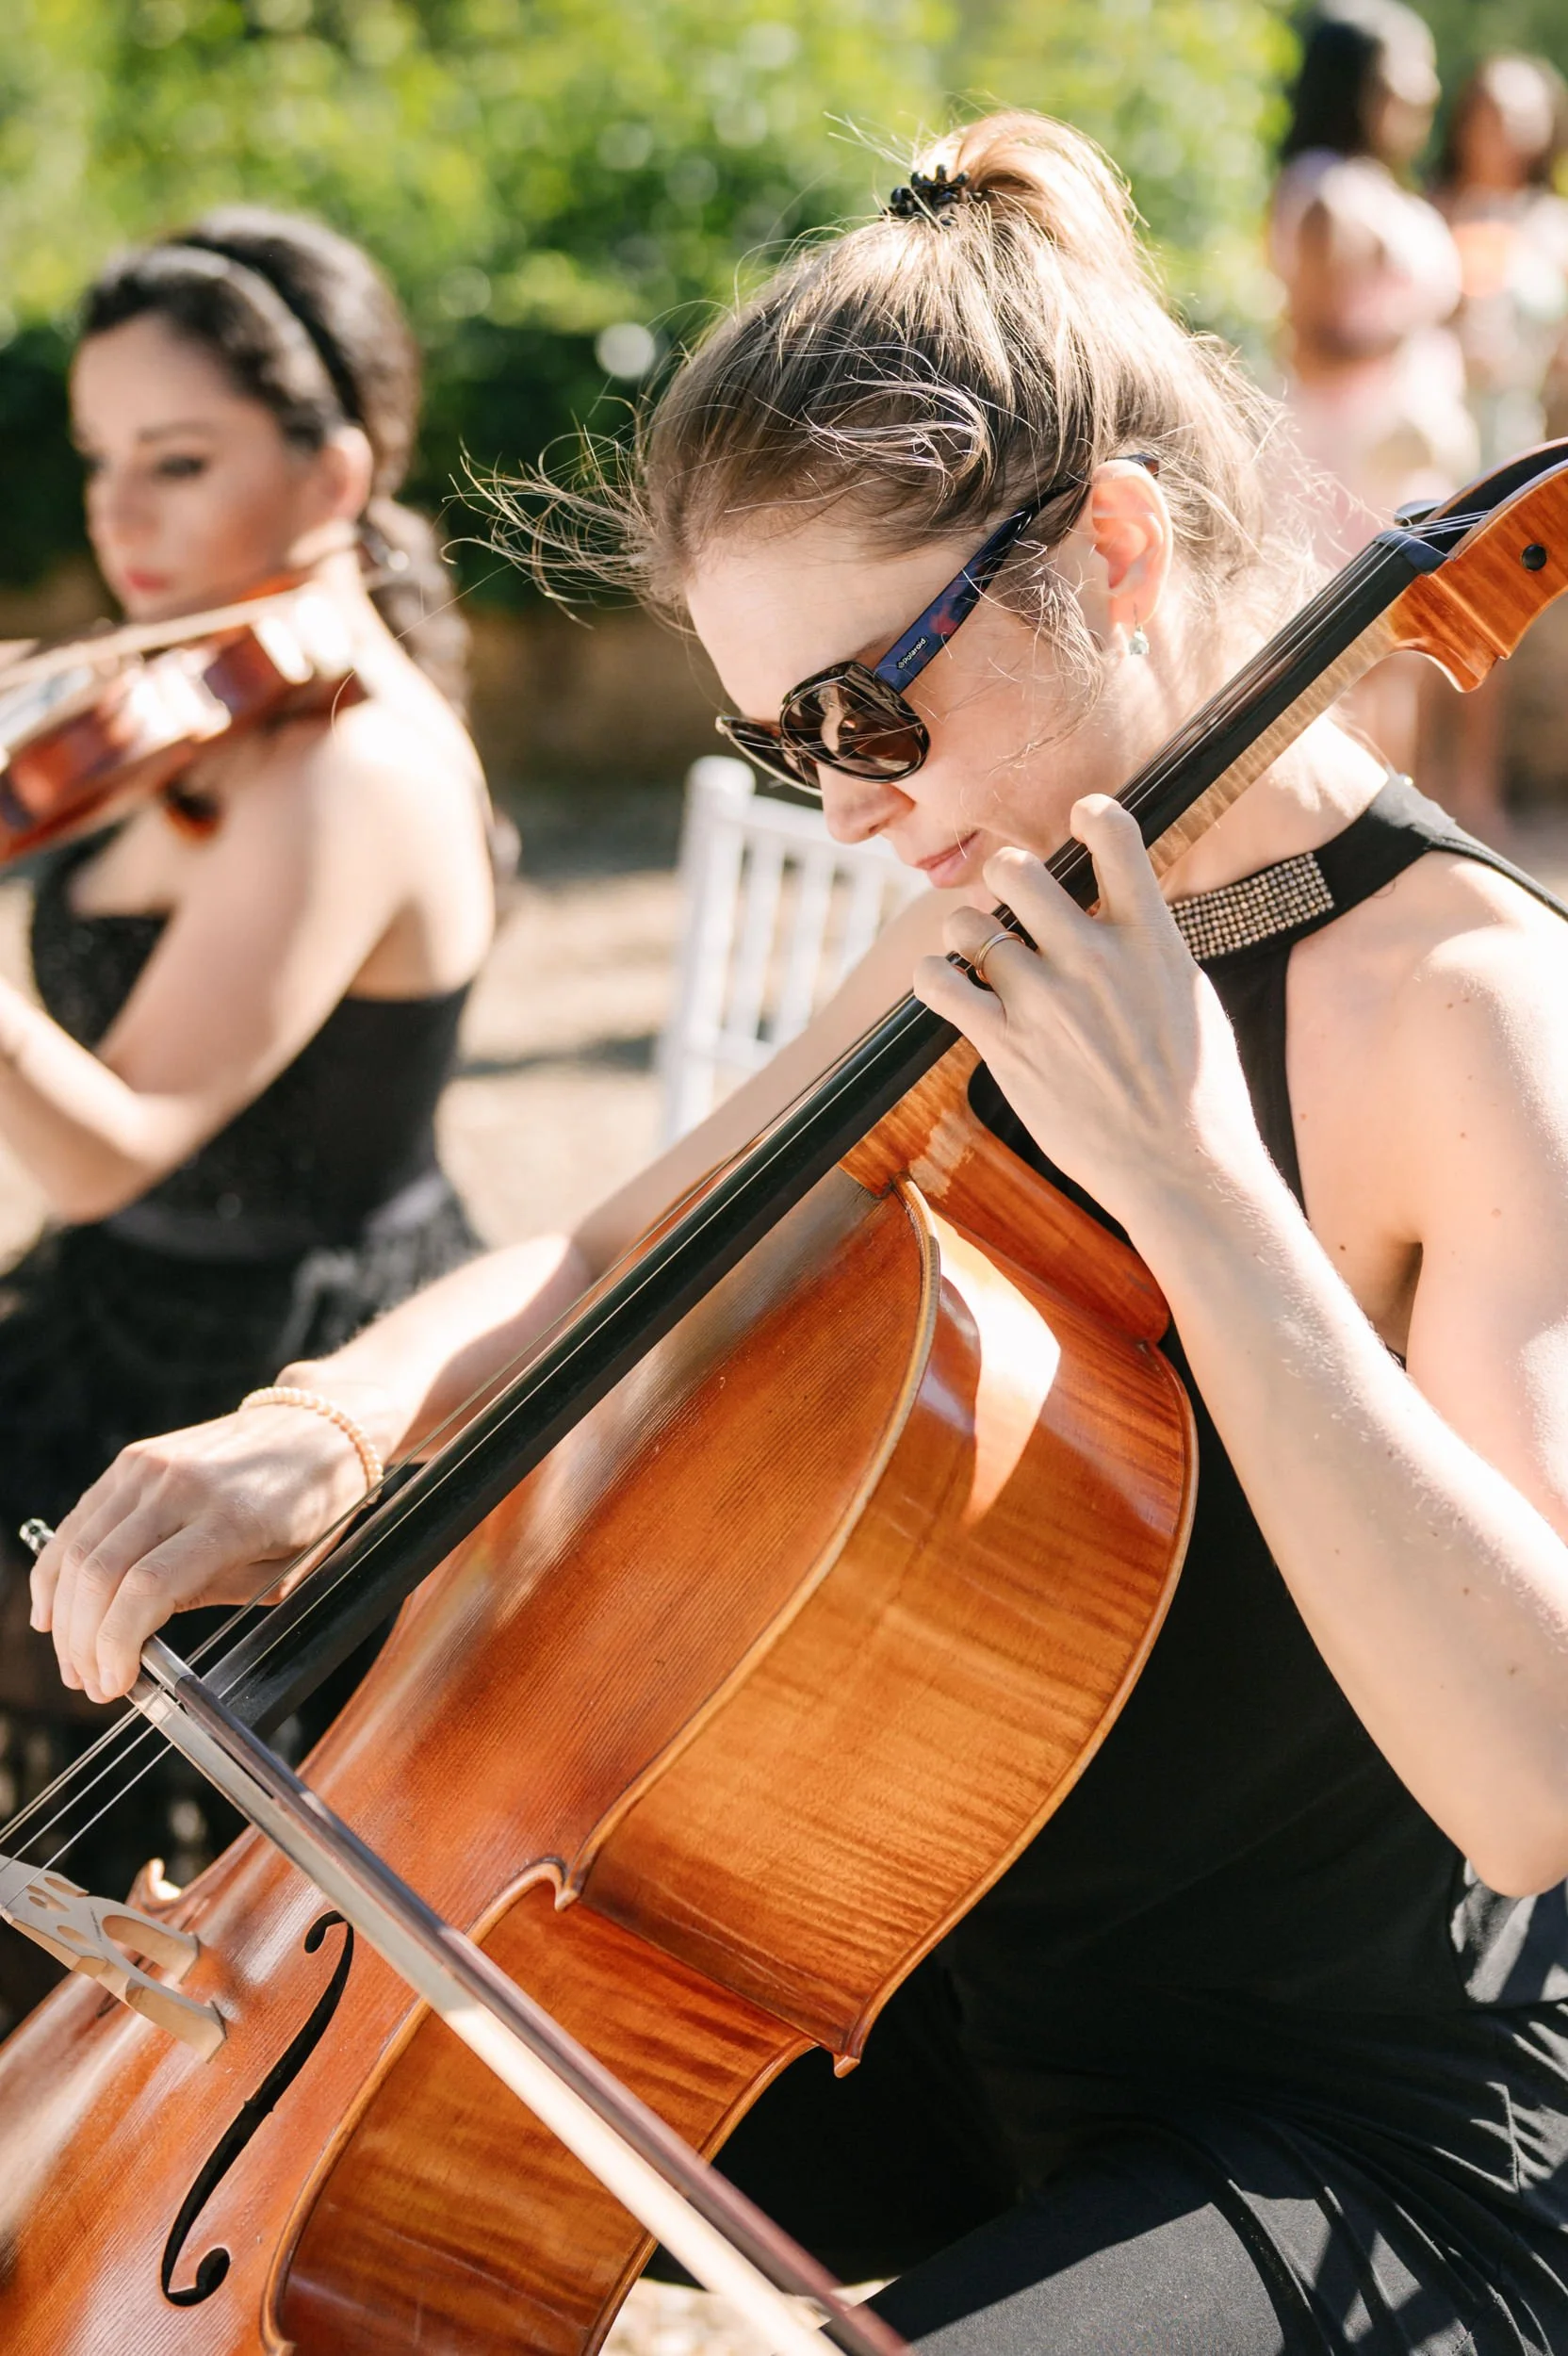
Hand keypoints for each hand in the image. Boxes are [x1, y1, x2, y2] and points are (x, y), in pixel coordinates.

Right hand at [29, 1403, 374, 1703]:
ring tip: (73, 1660)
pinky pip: (80, 1521)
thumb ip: (214, 1595)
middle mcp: (182, 1487)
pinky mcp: (134, 1459)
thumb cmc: (312, 1506)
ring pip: (79, 1550)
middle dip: (85, 1642)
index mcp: (231, 1519)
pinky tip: (54, 1610)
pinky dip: (58, 1570)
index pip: (147, 1588)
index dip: (117, 1645)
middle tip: (91, 1683)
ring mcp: (151, 1468)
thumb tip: (142, 1633)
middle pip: (101, 1574)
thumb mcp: (285, 1567)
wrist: (317, 1427)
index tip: (115, 1685)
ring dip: (65, 1616)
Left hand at [911, 795, 1273, 1237]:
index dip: (1090, 813)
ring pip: (969, 925)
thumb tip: (1116, 906)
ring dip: (965, 932)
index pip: (1115, 835)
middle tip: (1009, 900)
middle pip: (1019, 870)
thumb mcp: (1189, 995)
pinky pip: (940, 984)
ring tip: (977, 954)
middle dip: (1006, 875)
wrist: (1183, 1168)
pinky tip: (949, 985)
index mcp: (1152, 938)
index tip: (1079, 816)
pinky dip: (935, 976)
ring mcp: (1046, 1002)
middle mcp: (1094, 958)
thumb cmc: (1197, 1088)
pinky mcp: (1007, 1047)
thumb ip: (1147, 943)